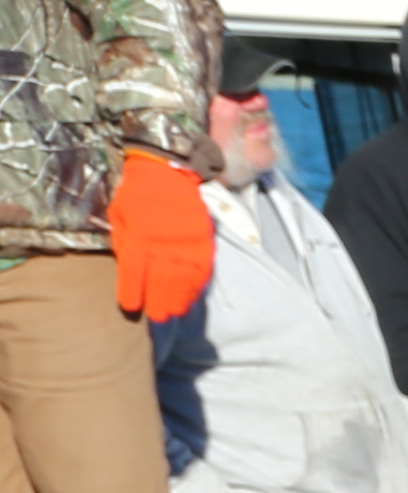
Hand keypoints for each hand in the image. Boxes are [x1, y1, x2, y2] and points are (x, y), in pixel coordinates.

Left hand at [105, 149, 211, 320]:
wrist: (168, 173)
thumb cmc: (137, 195)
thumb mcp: (119, 215)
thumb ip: (124, 242)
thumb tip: (128, 268)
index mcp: (138, 238)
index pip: (134, 274)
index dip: (132, 293)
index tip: (130, 307)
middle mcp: (163, 246)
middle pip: (160, 283)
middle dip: (158, 303)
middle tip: (157, 319)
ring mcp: (185, 246)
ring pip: (182, 282)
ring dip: (178, 301)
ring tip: (173, 314)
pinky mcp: (202, 244)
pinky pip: (200, 272)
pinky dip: (194, 288)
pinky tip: (189, 298)